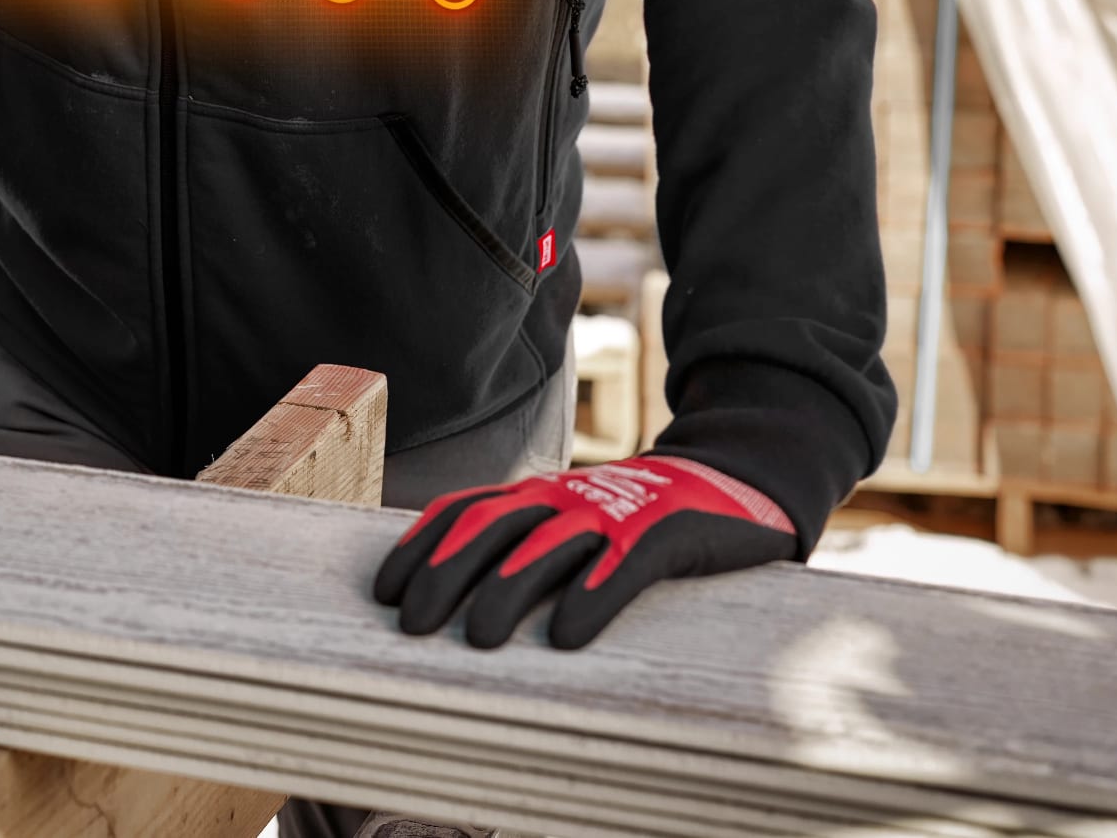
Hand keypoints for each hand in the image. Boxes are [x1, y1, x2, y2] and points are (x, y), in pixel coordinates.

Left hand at [372, 455, 796, 649]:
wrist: (733, 478)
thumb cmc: (637, 519)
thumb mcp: (572, 522)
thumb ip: (524, 547)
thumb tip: (455, 603)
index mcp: (538, 493)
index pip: (464, 512)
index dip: (420, 548)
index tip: (384, 592)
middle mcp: (566, 496)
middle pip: (492, 528)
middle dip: (446, 573)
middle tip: (412, 626)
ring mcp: (616, 511)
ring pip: (548, 545)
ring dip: (507, 589)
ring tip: (477, 639)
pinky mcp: (668, 533)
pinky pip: (626, 563)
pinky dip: (593, 594)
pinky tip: (569, 634)